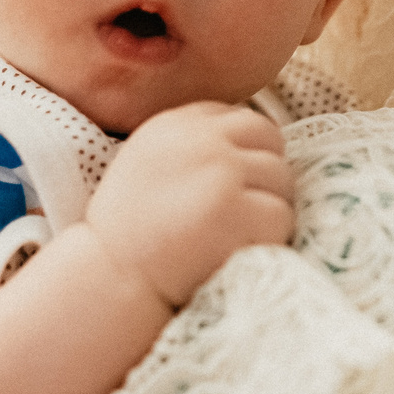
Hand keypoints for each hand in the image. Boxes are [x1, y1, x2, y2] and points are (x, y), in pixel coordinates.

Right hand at [80, 102, 291, 307]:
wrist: (111, 275)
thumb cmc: (129, 231)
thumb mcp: (147, 162)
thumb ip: (191, 144)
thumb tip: (249, 145)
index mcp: (176, 123)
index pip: (242, 119)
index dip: (246, 153)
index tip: (229, 187)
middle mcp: (201, 139)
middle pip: (269, 140)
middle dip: (265, 175)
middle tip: (241, 213)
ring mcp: (221, 171)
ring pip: (282, 180)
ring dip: (267, 210)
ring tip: (230, 236)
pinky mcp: (236, 208)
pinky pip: (281, 216)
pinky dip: (268, 239)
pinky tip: (235, 252)